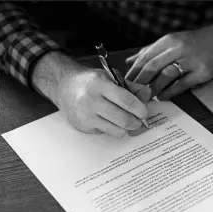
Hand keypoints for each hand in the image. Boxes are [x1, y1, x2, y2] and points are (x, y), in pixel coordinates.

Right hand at [32, 52, 150, 137]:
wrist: (64, 87)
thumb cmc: (91, 82)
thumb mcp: (111, 78)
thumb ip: (132, 87)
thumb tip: (148, 96)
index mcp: (100, 84)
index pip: (126, 100)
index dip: (140, 109)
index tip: (144, 112)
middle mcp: (91, 100)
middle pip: (123, 119)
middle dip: (136, 122)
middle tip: (140, 121)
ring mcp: (86, 115)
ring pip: (117, 130)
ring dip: (127, 128)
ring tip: (128, 122)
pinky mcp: (83, 126)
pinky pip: (107, 132)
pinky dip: (114, 129)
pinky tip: (112, 122)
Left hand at [125, 20, 212, 100]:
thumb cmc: (194, 43)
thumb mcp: (171, 41)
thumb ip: (150, 51)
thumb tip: (129, 61)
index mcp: (168, 41)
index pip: (145, 57)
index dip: (133, 72)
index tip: (125, 83)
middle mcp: (178, 48)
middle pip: (153, 66)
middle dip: (140, 82)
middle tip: (132, 94)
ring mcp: (191, 60)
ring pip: (166, 75)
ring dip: (153, 88)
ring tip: (146, 97)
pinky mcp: (201, 72)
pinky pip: (182, 84)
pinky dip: (170, 92)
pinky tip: (163, 97)